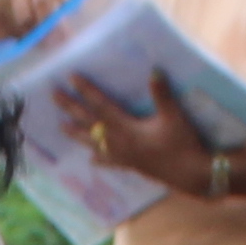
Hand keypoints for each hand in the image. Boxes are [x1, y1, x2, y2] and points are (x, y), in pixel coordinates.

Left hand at [53, 73, 217, 199]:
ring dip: (76, 134)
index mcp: (126, 128)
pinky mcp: (131, 166)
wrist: (191, 174)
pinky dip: (100, 159)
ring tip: (61, 127)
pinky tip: (92, 160)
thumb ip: (161, 94)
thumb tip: (154, 70)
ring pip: (93, 143)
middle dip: (71, 108)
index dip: (86, 90)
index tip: (71, 77)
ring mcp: (123, 156)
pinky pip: (109, 162)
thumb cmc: (182, 144)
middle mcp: (119, 143)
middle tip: (54, 96)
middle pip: (89, 123)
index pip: (101, 105)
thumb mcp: (173, 117)